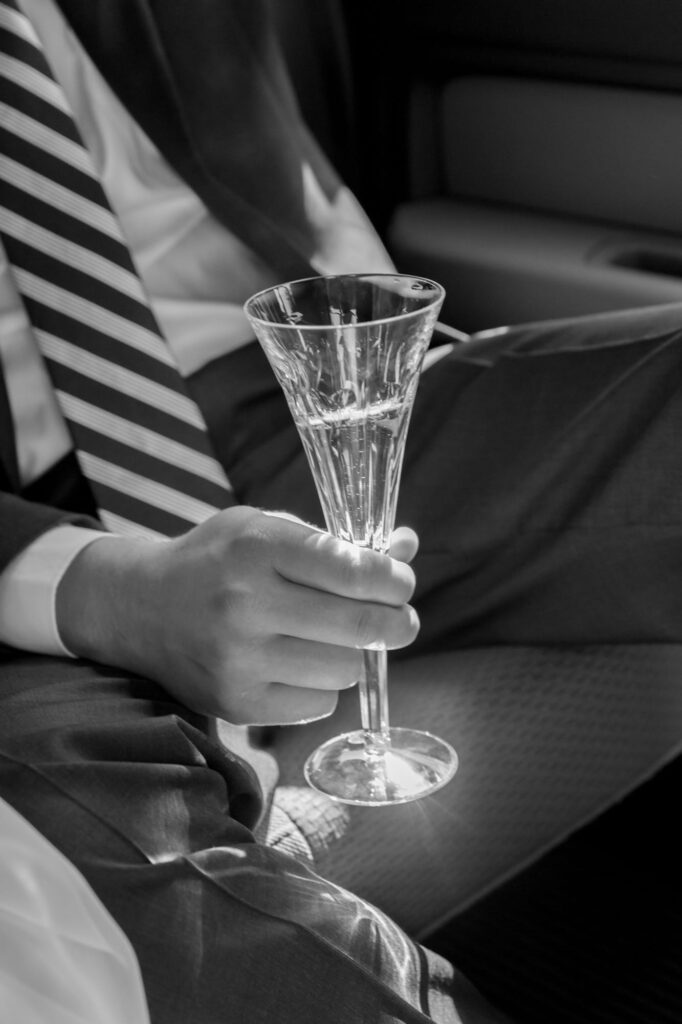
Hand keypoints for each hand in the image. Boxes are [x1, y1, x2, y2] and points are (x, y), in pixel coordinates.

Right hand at [56, 506, 419, 724]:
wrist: (139, 608)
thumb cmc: (218, 560)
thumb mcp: (266, 529)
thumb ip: (336, 540)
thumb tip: (409, 545)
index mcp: (256, 547)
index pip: (355, 570)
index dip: (395, 580)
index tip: (401, 583)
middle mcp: (245, 602)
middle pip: (361, 625)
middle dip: (398, 623)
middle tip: (402, 621)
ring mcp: (238, 659)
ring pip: (345, 670)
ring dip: (355, 656)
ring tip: (337, 640)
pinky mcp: (236, 702)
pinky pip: (318, 704)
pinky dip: (323, 686)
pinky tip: (299, 665)